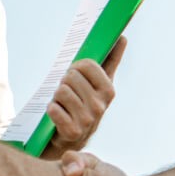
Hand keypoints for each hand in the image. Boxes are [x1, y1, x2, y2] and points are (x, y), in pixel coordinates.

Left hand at [45, 36, 126, 151]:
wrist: (73, 138)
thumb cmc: (85, 103)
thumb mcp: (99, 84)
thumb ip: (111, 60)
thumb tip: (122, 37)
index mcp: (109, 90)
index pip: (86, 64)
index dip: (77, 66)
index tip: (76, 74)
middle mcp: (101, 106)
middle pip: (70, 77)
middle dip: (65, 82)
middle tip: (69, 93)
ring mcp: (87, 120)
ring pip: (61, 91)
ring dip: (56, 96)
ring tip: (63, 104)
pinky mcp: (72, 131)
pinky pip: (53, 109)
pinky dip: (51, 110)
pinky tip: (59, 115)